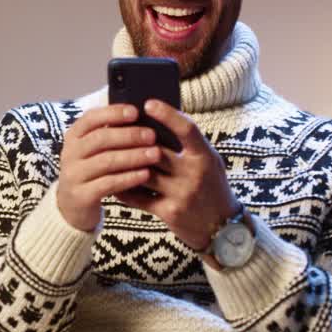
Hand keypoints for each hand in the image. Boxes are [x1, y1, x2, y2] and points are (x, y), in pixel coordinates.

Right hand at [56, 104, 162, 231]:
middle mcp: (70, 153)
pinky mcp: (81, 195)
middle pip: (100, 139)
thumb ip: (110, 133)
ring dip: (133, 156)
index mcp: (73, 136)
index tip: (136, 112)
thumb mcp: (93, 150)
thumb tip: (140, 114)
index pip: (91, 118)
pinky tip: (146, 174)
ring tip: (155, 154)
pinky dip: (129, 177)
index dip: (113, 113)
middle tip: (152, 136)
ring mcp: (73, 175)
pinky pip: (108, 184)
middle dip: (129, 135)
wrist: (72, 205)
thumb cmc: (91, 170)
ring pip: (106, 161)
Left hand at [116, 99, 239, 255]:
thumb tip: (158, 122)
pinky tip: (113, 180)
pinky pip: (138, 197)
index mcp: (206, 156)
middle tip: (115, 129)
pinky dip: (124, 188)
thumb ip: (189, 146)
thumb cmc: (212, 188)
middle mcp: (194, 174)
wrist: (223, 228)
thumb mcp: (209, 162)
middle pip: (156, 151)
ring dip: (124, 164)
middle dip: (134, 141)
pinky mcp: (170, 212)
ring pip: (143, 173)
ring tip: (108, 153)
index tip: (148, 103)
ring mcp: (182, 194)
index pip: (187, 129)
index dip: (167, 114)